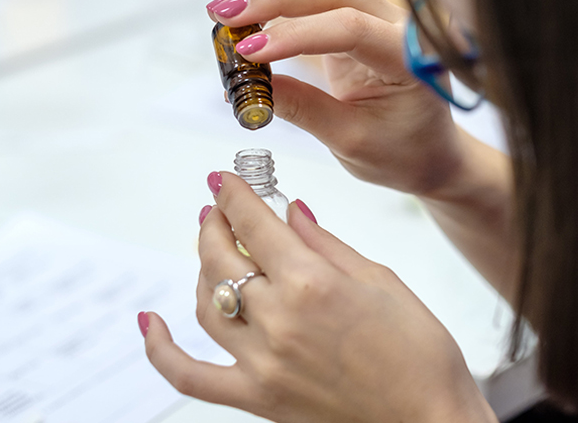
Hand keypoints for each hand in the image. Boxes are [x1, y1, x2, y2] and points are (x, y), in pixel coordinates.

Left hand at [141, 173, 495, 422]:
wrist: (429, 420)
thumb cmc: (419, 350)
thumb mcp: (380, 279)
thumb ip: (326, 243)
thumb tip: (292, 210)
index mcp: (313, 283)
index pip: (255, 223)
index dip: (235, 194)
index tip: (224, 179)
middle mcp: (279, 320)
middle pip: (222, 257)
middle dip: (214, 223)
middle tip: (217, 208)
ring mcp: (262, 363)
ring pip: (207, 303)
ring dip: (203, 268)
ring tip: (214, 248)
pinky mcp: (258, 398)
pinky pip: (190, 376)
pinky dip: (161, 350)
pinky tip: (149, 323)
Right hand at [206, 0, 466, 197]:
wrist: (428, 153)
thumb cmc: (404, 153)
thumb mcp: (350, 141)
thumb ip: (303, 109)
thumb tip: (249, 87)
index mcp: (410, 60)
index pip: (351, 29)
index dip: (297, 35)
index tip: (251, 51)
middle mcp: (399, 29)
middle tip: (225, 14)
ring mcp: (379, 22)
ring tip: (225, 16)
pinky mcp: (359, 27)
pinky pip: (317, 7)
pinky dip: (280, 12)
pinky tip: (249, 22)